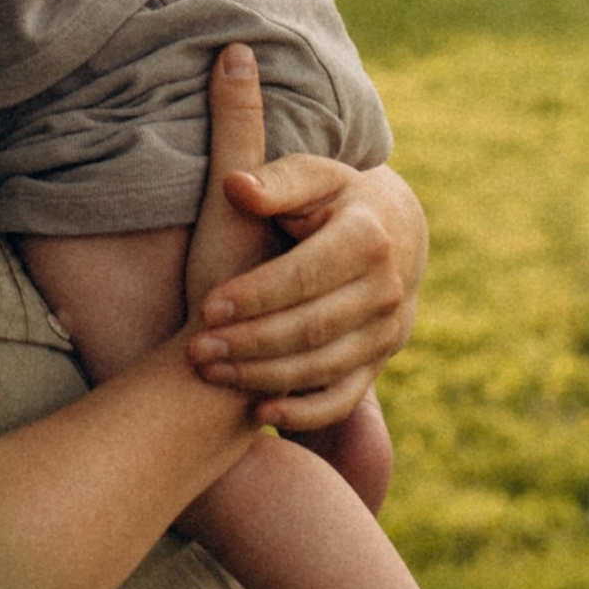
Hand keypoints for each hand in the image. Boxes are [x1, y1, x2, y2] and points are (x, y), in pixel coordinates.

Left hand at [183, 54, 425, 433]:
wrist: (392, 232)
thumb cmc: (332, 198)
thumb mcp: (309, 175)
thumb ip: (272, 178)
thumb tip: (236, 187)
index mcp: (367, 237)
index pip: (307, 274)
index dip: (257, 294)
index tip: (208, 307)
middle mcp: (387, 289)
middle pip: (312, 327)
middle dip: (251, 342)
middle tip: (196, 349)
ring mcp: (387, 330)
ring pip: (324, 367)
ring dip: (264, 376)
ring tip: (209, 371)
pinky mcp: (379, 362)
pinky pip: (343, 398)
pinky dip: (305, 412)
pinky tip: (260, 413)